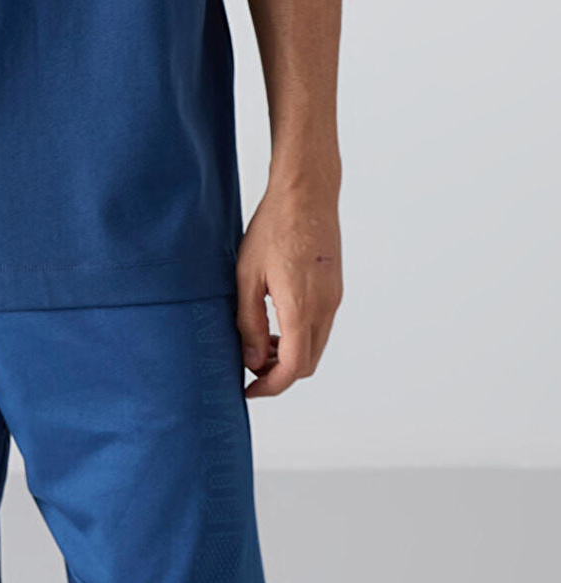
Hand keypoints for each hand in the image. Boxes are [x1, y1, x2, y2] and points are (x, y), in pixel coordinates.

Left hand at [234, 179, 342, 398]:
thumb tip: (252, 361)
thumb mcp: (247, 275)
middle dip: (279, 374)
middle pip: (308, 364)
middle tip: (249, 367)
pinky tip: (277, 320)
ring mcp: (334, 298)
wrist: (307, 192)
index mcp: (301, 307)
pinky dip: (301, 336)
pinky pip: (321, 326)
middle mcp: (325, 308)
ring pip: (316, 346)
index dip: (270, 387)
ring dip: (291, 355)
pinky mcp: (335, 288)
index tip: (248, 390)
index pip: (293, 368)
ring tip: (260, 343)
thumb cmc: (273, 227)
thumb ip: (250, 322)